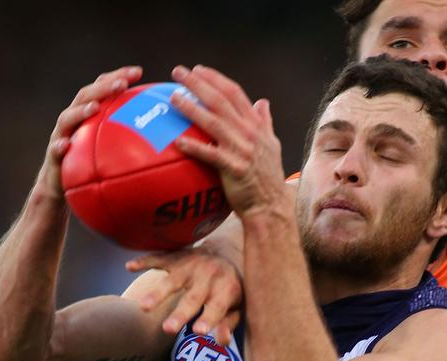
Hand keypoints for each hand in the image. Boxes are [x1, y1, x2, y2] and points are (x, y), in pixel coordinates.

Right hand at [36, 66, 142, 200]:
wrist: (60, 187)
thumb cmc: (91, 167)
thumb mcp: (113, 151)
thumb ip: (132, 140)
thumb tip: (167, 140)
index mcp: (88, 114)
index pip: (102, 88)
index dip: (118, 76)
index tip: (138, 71)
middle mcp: (73, 121)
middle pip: (86, 96)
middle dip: (103, 87)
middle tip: (122, 83)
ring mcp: (61, 136)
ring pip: (67, 118)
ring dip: (81, 110)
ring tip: (95, 107)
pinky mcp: (53, 157)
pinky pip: (55, 150)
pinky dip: (60, 145)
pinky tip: (66, 144)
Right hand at [126, 245, 242, 345]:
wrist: (228, 253)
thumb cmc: (230, 289)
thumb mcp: (237, 307)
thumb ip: (228, 324)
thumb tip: (221, 341)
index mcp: (227, 289)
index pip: (217, 306)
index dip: (209, 318)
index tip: (198, 331)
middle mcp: (209, 277)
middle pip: (193, 298)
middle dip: (180, 313)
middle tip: (168, 329)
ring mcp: (191, 266)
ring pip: (173, 280)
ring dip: (158, 293)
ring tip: (144, 306)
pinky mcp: (177, 258)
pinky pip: (160, 258)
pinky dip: (145, 261)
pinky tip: (130, 266)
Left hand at [169, 64, 290, 219]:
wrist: (271, 205)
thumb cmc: (267, 177)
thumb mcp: (272, 145)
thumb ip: (265, 122)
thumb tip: (263, 102)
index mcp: (256, 125)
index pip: (235, 94)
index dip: (216, 79)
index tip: (198, 69)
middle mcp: (249, 133)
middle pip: (220, 102)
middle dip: (198, 84)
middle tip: (178, 72)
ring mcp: (242, 150)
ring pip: (213, 123)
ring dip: (192, 109)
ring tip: (174, 98)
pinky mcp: (234, 168)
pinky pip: (211, 155)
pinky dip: (194, 147)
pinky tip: (177, 142)